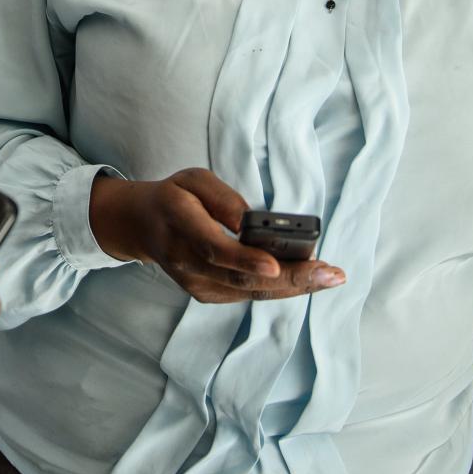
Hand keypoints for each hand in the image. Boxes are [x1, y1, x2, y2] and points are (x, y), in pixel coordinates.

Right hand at [88, 168, 344, 303]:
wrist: (142, 226)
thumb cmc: (175, 197)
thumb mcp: (193, 179)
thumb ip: (221, 196)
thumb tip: (250, 222)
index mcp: (179, 223)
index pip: (213, 248)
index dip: (244, 259)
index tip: (275, 264)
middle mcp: (185, 260)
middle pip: (239, 279)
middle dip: (290, 279)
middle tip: (330, 273)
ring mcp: (194, 283)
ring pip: (248, 292)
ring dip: (293, 287)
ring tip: (330, 276)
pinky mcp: (205, 294)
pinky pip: (246, 295)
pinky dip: (279, 289)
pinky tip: (307, 280)